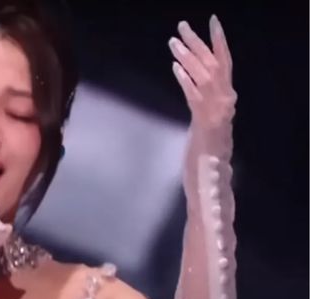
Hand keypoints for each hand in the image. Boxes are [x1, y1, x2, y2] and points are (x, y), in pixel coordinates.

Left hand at [169, 15, 236, 158]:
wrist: (211, 174)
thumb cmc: (206, 150)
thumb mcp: (205, 119)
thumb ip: (201, 100)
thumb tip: (189, 76)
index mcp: (226, 98)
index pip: (225, 63)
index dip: (219, 42)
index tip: (212, 23)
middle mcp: (225, 101)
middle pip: (213, 65)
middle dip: (198, 43)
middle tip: (182, 26)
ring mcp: (216, 112)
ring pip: (204, 77)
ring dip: (188, 58)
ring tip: (173, 43)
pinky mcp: (205, 122)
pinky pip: (195, 96)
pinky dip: (186, 81)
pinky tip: (176, 68)